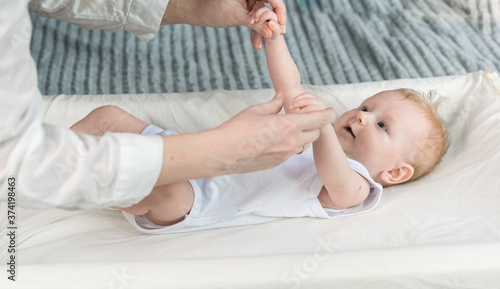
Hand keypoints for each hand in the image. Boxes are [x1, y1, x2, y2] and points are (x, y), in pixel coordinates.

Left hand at [162, 0, 285, 49]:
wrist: (198, 13)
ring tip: (259, 45)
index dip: (279, 9)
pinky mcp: (247, 10)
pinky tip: (256, 44)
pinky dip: (256, 32)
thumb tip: (271, 33)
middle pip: (269, 7)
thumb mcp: (236, 17)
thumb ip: (255, 25)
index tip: (281, 24)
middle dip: (271, 23)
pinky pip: (256, 21)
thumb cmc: (212, 10)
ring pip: (263, 16)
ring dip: (262, 31)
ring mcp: (250, 1)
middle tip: (277, 37)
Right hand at [214, 92, 335, 172]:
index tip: (330, 110)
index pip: (320, 119)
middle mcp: (292, 141)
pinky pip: (291, 153)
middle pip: (315, 133)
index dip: (328, 113)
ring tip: (287, 129)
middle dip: (313, 125)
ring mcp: (286, 154)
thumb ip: (274, 104)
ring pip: (304, 144)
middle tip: (303, 117)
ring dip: (302, 136)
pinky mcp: (278, 163)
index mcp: (289, 124)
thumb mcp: (257, 110)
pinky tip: (275, 139)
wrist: (224, 152)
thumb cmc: (238, 128)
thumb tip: (281, 97)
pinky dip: (290, 145)